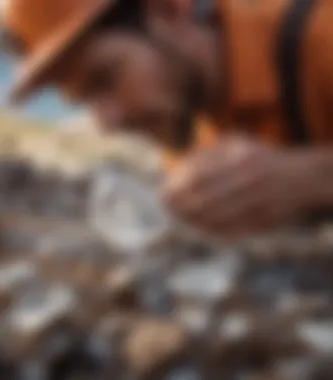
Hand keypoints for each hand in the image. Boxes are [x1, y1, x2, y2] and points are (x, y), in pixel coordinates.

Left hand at [162, 136, 320, 238]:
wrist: (300, 177)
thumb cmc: (257, 157)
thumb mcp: (234, 143)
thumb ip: (204, 154)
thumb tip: (173, 170)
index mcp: (240, 156)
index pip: (198, 177)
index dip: (176, 189)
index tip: (162, 194)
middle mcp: (250, 178)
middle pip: (204, 200)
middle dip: (179, 207)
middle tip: (166, 209)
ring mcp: (259, 200)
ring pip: (216, 218)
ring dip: (192, 221)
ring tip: (180, 219)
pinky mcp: (265, 220)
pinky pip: (232, 230)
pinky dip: (212, 231)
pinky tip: (199, 228)